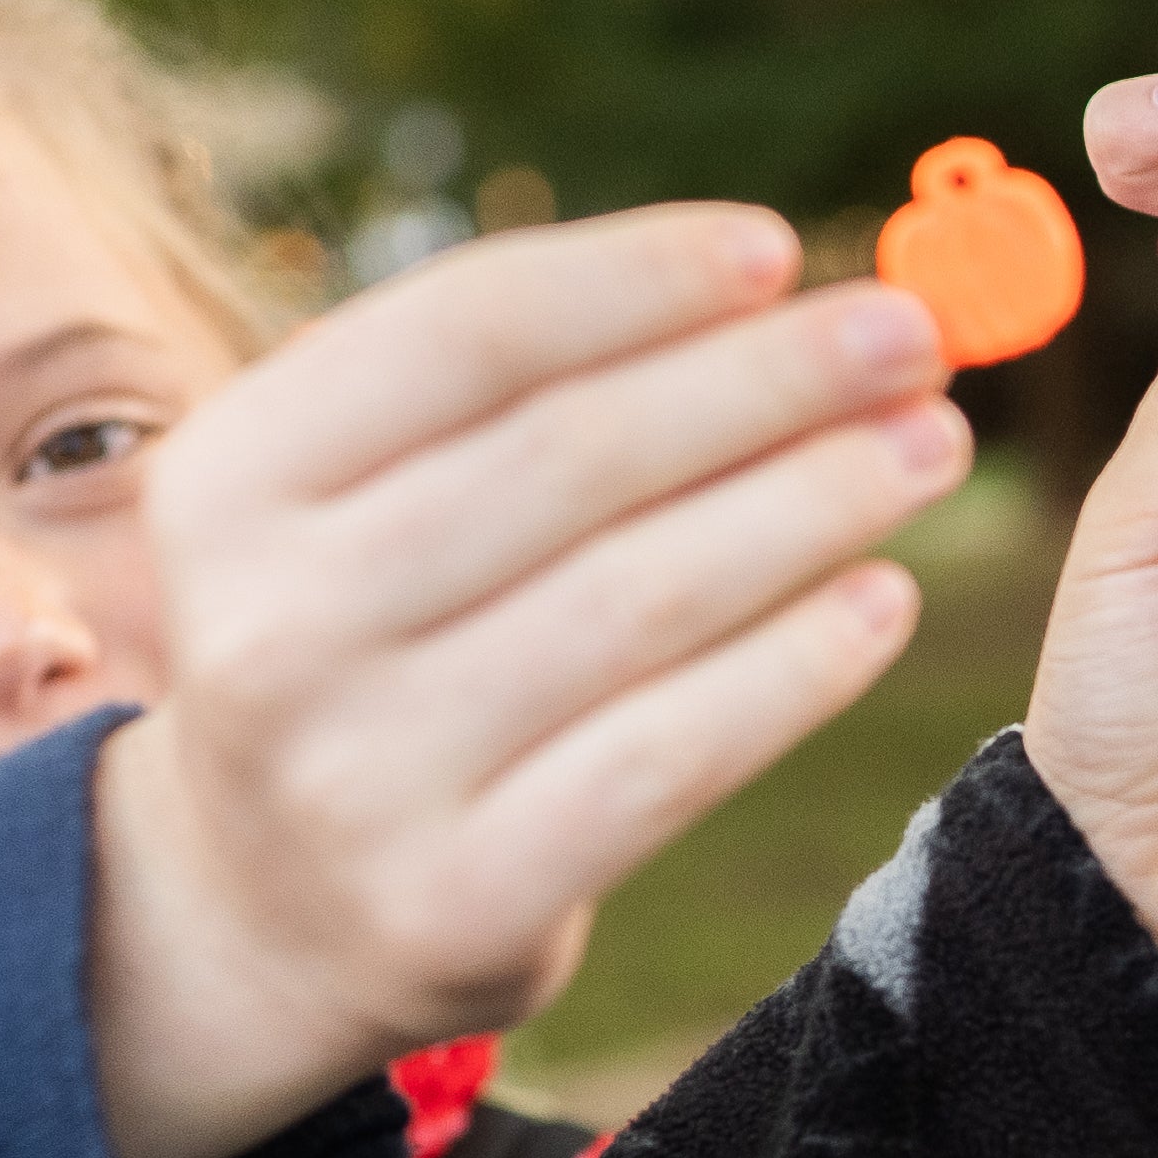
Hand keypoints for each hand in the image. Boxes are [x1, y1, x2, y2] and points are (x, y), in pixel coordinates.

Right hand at [87, 210, 959, 1157]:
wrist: (266, 911)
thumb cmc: (365, 639)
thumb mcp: (356, 497)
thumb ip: (508, 389)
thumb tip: (767, 282)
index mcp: (231, 478)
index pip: (465, 333)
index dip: (638, 278)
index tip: (777, 246)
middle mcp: (269, 626)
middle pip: (573, 459)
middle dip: (767, 380)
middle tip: (910, 334)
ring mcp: (356, 778)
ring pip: (640, 600)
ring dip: (813, 504)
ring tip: (925, 445)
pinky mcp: (454, 903)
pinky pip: (668, 760)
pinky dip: (794, 669)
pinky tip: (882, 600)